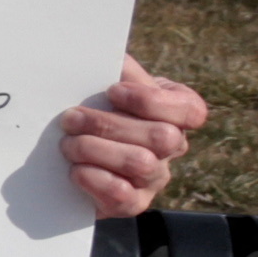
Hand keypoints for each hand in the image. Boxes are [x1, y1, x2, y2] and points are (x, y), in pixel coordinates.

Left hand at [57, 57, 206, 219]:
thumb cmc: (98, 105)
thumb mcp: (110, 82)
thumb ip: (116, 69)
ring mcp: (155, 177)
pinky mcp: (132, 203)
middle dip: (109, 125)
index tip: (112, 90)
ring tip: (67, 144)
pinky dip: (96, 180)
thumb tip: (106, 53)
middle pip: (162, 138)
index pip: (190, 110)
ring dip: (97, 150)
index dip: (152, 101)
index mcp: (176, 112)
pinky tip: (75, 170)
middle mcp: (173, 146)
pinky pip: (124, 197)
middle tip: (70, 118)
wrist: (76, 152)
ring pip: (142, 164)